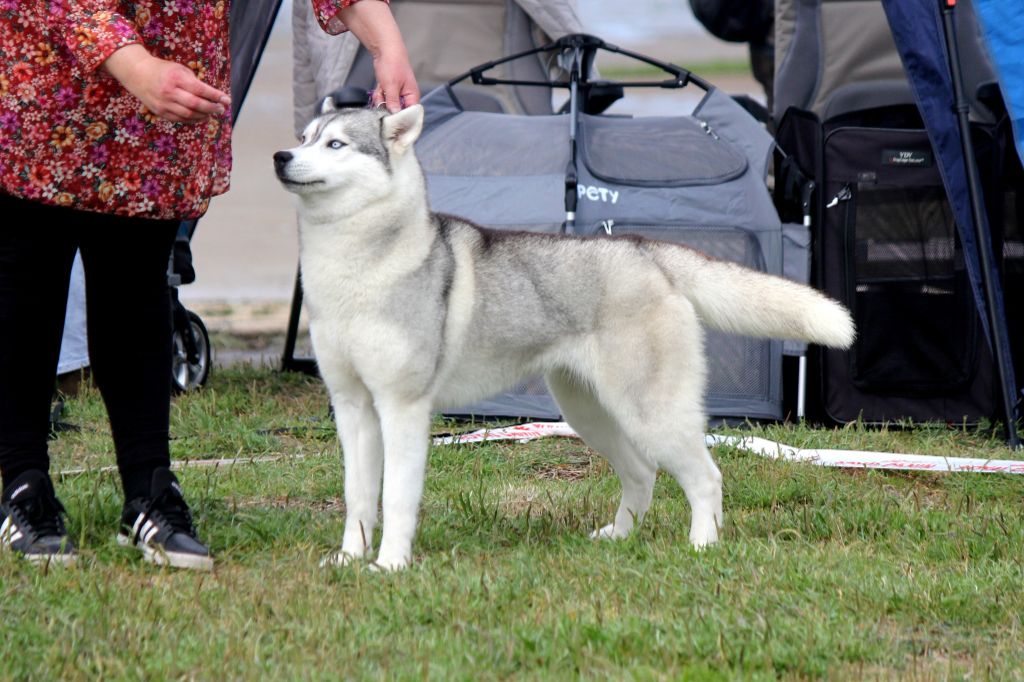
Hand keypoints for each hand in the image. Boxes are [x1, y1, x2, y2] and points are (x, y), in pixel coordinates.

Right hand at [102, 44, 230, 123]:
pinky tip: (201, 117)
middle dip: (212, 108)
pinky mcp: (161, 112)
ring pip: (189, 115)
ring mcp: (164, 103)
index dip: (215, 96)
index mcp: (176, 78)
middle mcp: (170, 92)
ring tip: (212, 113)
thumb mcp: (179, 69)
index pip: (200, 90)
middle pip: (196, 104)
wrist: (137, 73)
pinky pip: (181, 119)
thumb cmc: (163, 70)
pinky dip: (194, 120)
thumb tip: (212, 96)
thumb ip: (194, 82)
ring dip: (204, 115)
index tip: (227, 100)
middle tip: (221, 109)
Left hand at [338, 0, 419, 111]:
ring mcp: (398, 94)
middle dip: (387, 108)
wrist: (385, 49)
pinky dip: (380, 96)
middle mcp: (407, 97)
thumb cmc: (393, 64)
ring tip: (381, 90)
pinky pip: (384, 100)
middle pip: (398, 112)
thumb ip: (393, 103)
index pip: (410, 115)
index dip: (402, 121)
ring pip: (389, 106)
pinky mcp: (391, 91)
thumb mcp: (391, 86)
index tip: (392, 124)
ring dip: (382, 101)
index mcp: (412, 97)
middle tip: (383, 101)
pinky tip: (378, 89)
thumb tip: (394, 116)